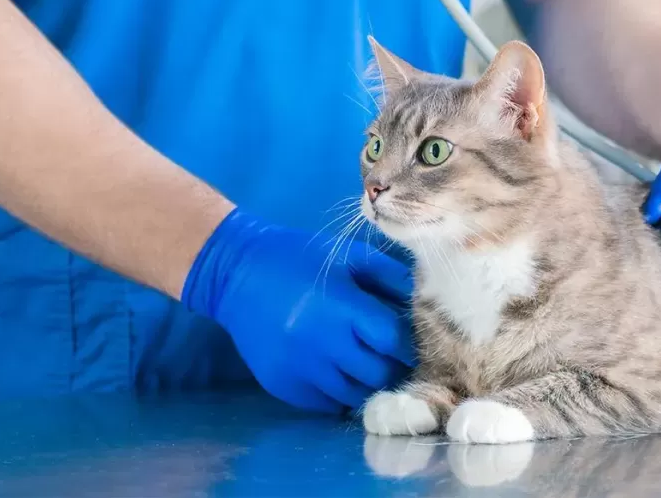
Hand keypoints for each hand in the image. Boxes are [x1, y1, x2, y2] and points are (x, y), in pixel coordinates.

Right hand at [183, 208, 415, 413]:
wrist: (235, 273)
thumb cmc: (298, 259)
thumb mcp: (347, 256)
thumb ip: (390, 276)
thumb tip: (425, 301)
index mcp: (341, 307)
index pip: (393, 341)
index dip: (407, 343)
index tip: (407, 339)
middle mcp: (321, 343)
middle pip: (378, 373)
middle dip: (389, 365)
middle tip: (386, 354)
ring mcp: (300, 369)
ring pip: (354, 394)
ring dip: (365, 381)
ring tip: (361, 361)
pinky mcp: (283, 385)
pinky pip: (326, 403)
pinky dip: (337, 391)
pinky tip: (333, 369)